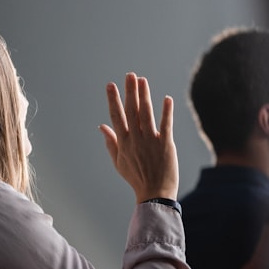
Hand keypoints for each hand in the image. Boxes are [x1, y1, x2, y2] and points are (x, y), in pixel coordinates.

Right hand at [99, 72, 178, 202]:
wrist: (154, 193)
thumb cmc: (136, 178)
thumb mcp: (118, 162)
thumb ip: (111, 142)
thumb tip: (102, 126)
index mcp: (123, 143)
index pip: (116, 117)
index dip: (113, 100)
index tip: (110, 85)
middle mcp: (135, 139)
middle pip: (131, 111)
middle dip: (130, 92)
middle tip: (129, 75)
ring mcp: (151, 141)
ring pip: (146, 114)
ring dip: (144, 96)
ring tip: (143, 80)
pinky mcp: (166, 144)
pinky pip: (166, 125)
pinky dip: (166, 112)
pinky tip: (166, 99)